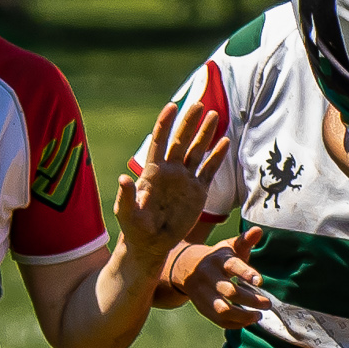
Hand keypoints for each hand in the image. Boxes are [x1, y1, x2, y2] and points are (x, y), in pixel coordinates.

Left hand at [120, 99, 228, 253]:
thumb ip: (126, 196)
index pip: (160, 142)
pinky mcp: (198, 192)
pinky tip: (225, 142)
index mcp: (153, 172)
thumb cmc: (135, 229)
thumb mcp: (127, 214)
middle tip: (199, 103)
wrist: (152, 244)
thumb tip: (123, 178)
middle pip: (182, 141)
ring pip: (197, 151)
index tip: (172, 106)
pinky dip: (217, 157)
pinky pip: (209, 170)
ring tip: (214, 115)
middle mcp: (170, 171)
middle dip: (189, 122)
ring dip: (206, 134)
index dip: (165, 124)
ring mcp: (185, 180)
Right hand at [181, 227, 270, 330]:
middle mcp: (210, 277)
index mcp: (218, 260)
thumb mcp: (229, 246)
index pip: (232, 266)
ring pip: (222, 309)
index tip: (260, 282)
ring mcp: (204, 294)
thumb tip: (259, 230)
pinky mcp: (202, 307)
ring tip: (259, 315)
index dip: (246, 273)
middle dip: (251, 300)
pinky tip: (248, 320)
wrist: (187, 268)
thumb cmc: (218, 258)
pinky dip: (235, 323)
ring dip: (243, 315)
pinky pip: (218, 319)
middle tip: (268, 304)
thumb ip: (245, 241)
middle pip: (230, 292)